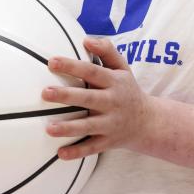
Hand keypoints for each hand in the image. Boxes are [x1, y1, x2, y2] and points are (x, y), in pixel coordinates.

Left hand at [43, 37, 154, 159]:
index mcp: (114, 82)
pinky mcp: (108, 141)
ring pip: (88, 126)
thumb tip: (86, 40)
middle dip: (67, 95)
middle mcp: (112, 102)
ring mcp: (110, 124)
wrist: (148, 121)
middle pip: (88, 98)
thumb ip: (107, 51)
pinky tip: (60, 154)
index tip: (51, 62)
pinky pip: (92, 148)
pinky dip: (77, 152)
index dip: (72, 66)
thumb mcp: (123, 68)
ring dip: (68, 128)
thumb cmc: (127, 89)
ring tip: (48, 128)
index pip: (92, 71)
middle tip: (45, 93)